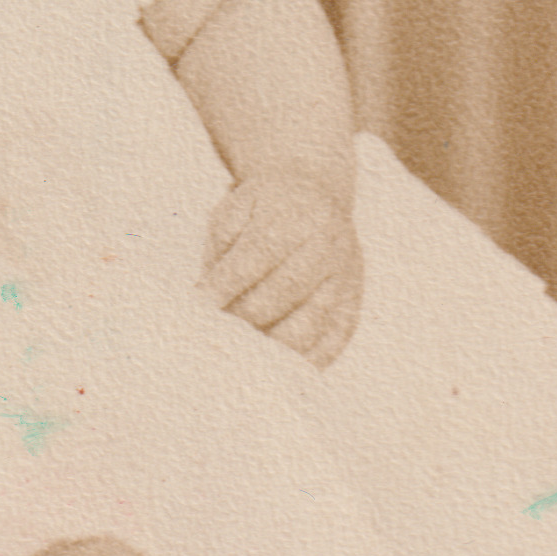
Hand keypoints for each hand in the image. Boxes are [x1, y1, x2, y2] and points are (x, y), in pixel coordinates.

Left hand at [200, 168, 362, 368]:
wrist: (315, 191)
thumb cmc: (263, 207)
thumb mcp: (235, 208)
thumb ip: (220, 249)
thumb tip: (206, 298)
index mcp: (296, 215)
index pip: (258, 257)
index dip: (226, 285)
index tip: (202, 305)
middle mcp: (328, 246)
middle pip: (283, 295)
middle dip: (243, 316)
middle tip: (219, 326)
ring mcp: (346, 277)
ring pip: (307, 327)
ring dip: (268, 344)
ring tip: (241, 347)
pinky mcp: (354, 302)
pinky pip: (331, 344)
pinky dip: (300, 361)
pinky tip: (274, 364)